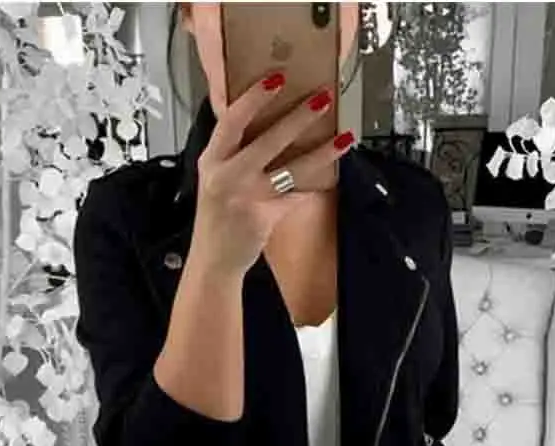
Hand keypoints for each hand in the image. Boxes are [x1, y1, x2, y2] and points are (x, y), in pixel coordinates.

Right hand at [189, 73, 355, 279]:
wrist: (213, 259)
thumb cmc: (217, 217)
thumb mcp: (216, 179)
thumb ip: (234, 154)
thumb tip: (267, 127)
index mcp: (212, 160)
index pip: (232, 120)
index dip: (254, 97)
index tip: (276, 78)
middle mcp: (226, 175)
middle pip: (267, 139)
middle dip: (298, 117)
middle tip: (322, 99)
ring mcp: (246, 197)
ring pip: (291, 168)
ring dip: (320, 152)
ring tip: (342, 138)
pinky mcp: (264, 216)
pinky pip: (295, 196)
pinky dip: (313, 188)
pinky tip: (330, 178)